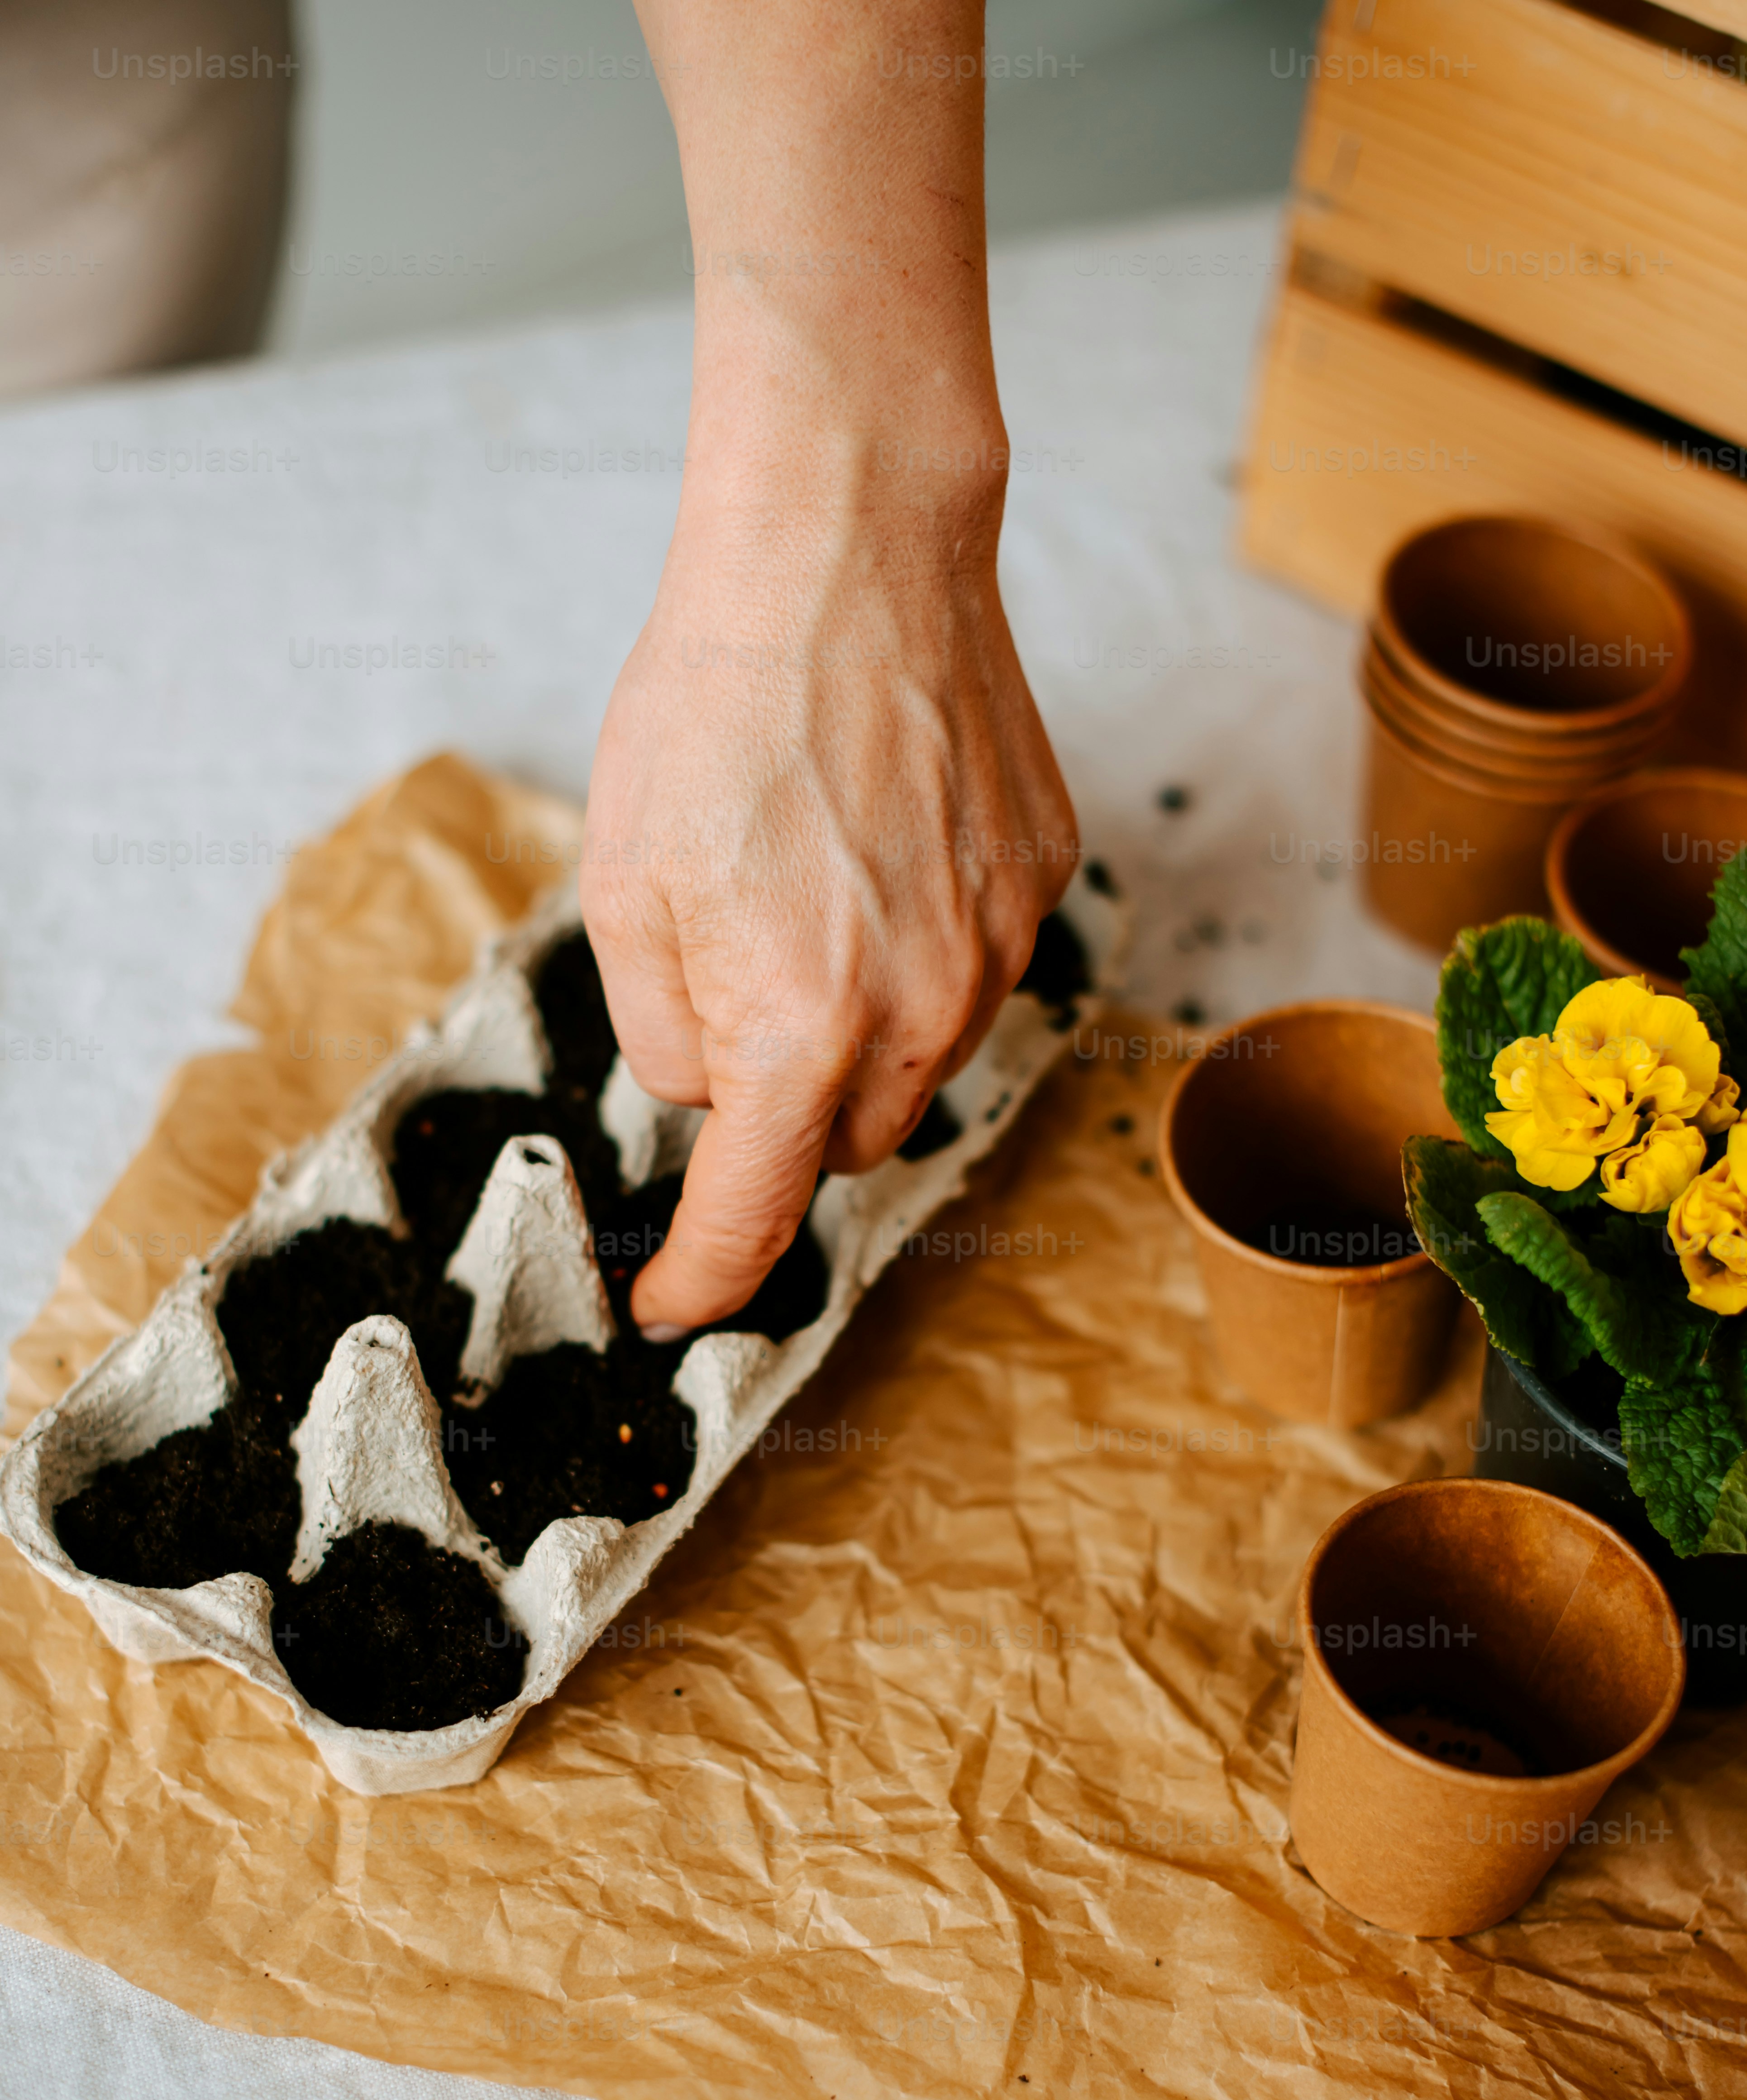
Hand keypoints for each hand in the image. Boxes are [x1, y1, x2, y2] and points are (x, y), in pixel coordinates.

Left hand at [579, 0, 1076, 1336]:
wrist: (849, 548)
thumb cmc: (715, 703)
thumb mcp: (621, 883)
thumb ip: (659, 1030)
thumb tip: (705, 1094)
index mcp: (799, 1024)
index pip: (753, 1212)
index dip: (705, 1278)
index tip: (673, 1307)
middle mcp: (922, 1007)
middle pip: (849, 1145)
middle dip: (783, 1122)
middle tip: (730, 1014)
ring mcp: (999, 943)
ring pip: (921, 1062)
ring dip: (856, 1034)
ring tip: (807, 902)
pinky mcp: (1041, 876)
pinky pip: (976, 967)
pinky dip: (917, 952)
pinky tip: (876, 854)